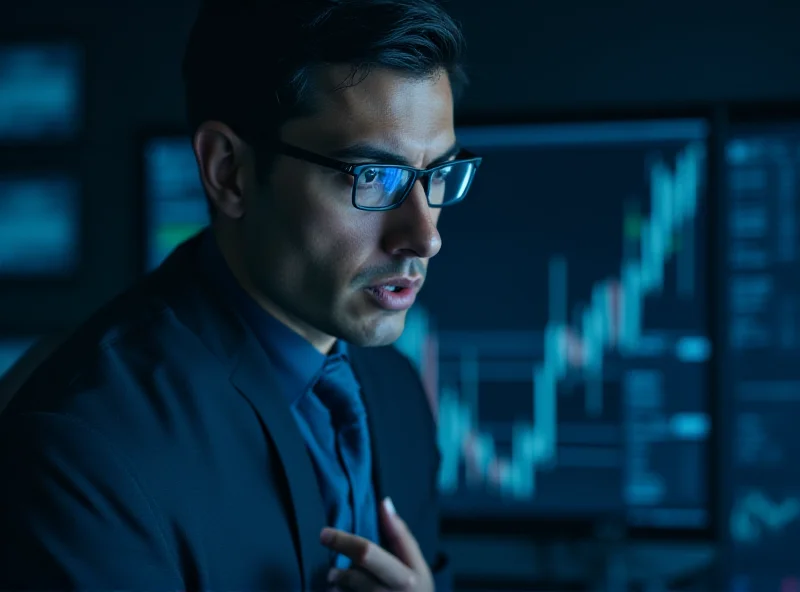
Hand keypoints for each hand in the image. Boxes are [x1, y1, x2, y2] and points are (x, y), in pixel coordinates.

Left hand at [319, 497, 433, 591]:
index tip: (324, 532)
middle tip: (329, 562)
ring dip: (338, 588)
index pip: (367, 553)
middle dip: (338, 568)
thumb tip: (384, 502)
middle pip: (353, 576)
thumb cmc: (418, 591)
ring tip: (339, 584)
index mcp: (406, 579)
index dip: (343, 540)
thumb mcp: (417, 565)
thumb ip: (401, 535)